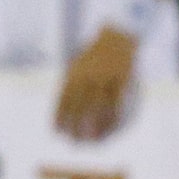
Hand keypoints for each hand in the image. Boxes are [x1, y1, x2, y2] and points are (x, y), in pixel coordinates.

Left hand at [55, 27, 137, 141]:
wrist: (116, 36)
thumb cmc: (94, 54)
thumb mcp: (76, 65)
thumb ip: (69, 84)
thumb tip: (62, 107)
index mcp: (72, 73)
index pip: (62, 99)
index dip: (58, 117)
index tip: (57, 133)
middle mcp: (86, 76)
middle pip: (78, 106)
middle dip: (74, 126)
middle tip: (74, 142)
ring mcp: (104, 77)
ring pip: (98, 106)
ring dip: (94, 126)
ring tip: (92, 141)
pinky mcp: (121, 78)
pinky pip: (117, 102)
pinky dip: (113, 117)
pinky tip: (112, 129)